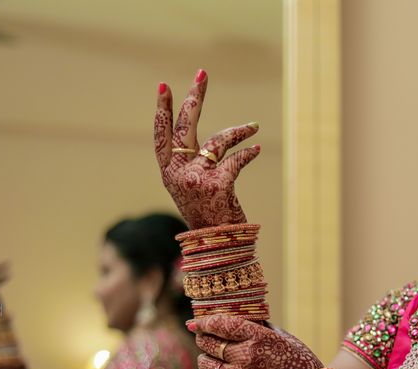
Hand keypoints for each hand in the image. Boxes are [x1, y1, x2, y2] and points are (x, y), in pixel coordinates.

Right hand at [154, 70, 260, 229]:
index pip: (161, 136)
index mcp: (169, 173)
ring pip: (218, 141)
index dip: (162, 111)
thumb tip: (213, 141)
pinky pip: (236, 159)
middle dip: (194, 98)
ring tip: (253, 127)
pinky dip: (248, 152)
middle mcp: (178, 174)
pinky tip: (256, 149)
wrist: (217, 245)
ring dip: (239, 132)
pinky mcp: (218, 185)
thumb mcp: (191, 189)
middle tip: (202, 74)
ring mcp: (196, 179)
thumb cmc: (207, 215)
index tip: (163, 86)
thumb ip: (193, 165)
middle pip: (185, 127)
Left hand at [193, 315, 322, 368]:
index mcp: (259, 337)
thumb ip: (261, 329)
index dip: (204, 322)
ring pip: (206, 364)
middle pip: (210, 343)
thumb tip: (242, 320)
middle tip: (201, 339)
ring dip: (204, 360)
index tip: (194, 322)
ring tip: (207, 360)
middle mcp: (246, 355)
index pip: (221, 324)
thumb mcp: (285, 339)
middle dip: (202, 339)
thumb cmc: (301, 366)